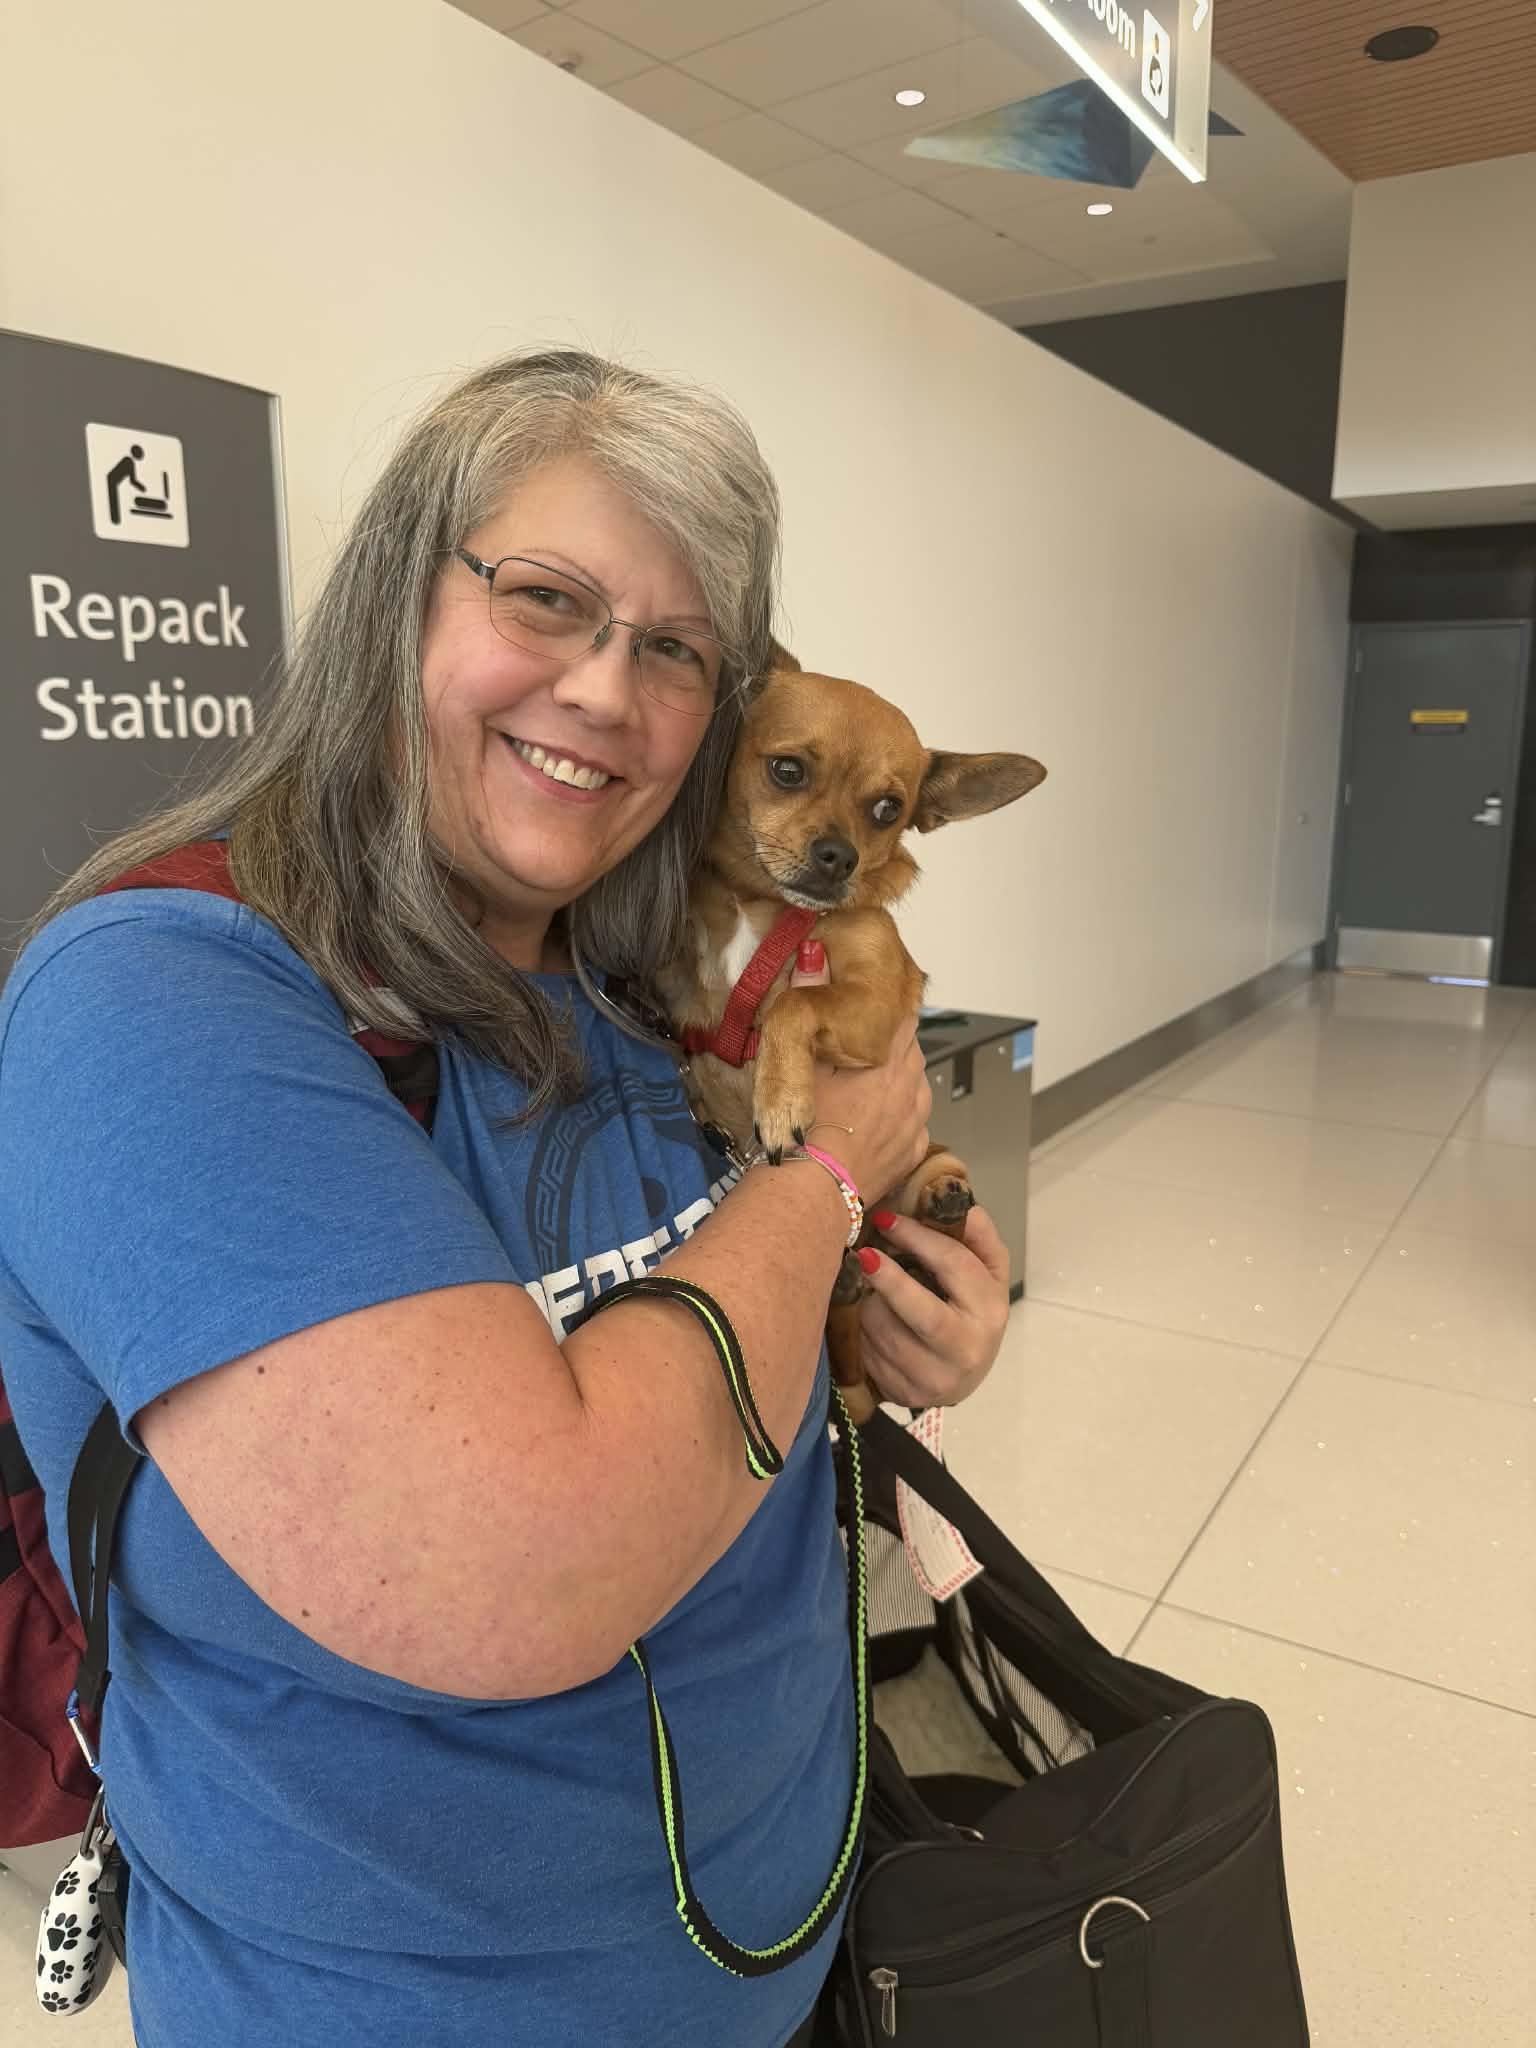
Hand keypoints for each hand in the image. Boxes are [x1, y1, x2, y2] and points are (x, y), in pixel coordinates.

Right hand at [788, 942, 929, 1203]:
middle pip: (907, 1051)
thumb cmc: (804, 1118)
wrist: (814, 1188)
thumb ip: (809, 997)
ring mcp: (918, 1119)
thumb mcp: (801, 1053)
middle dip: (885, 1051)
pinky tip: (866, 1129)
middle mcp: (914, 1082)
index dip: (888, 1007)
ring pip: (911, 1089)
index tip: (873, 1007)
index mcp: (891, 1051)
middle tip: (854, 1059)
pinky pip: (909, 1127)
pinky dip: (893, 1124)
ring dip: (892, 1088)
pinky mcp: (913, 1151)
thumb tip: (814, 952)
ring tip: (857, 1099)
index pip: (903, 1011)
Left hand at [856, 1205, 1010, 1408]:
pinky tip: (866, 1322)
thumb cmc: (970, 1308)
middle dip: (888, 1279)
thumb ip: (977, 1236)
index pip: (955, 1264)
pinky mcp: (908, 1395)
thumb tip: (963, 1205)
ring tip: (868, 1291)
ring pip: (886, 1332)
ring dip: (868, 1304)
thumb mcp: (985, 1271)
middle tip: (864, 1255)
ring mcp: (937, 1378)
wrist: (962, 1372)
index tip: (885, 1218)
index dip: (917, 1237)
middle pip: (922, 1312)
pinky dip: (861, 1332)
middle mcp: (969, 1349)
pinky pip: (870, 1355)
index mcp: (991, 1309)